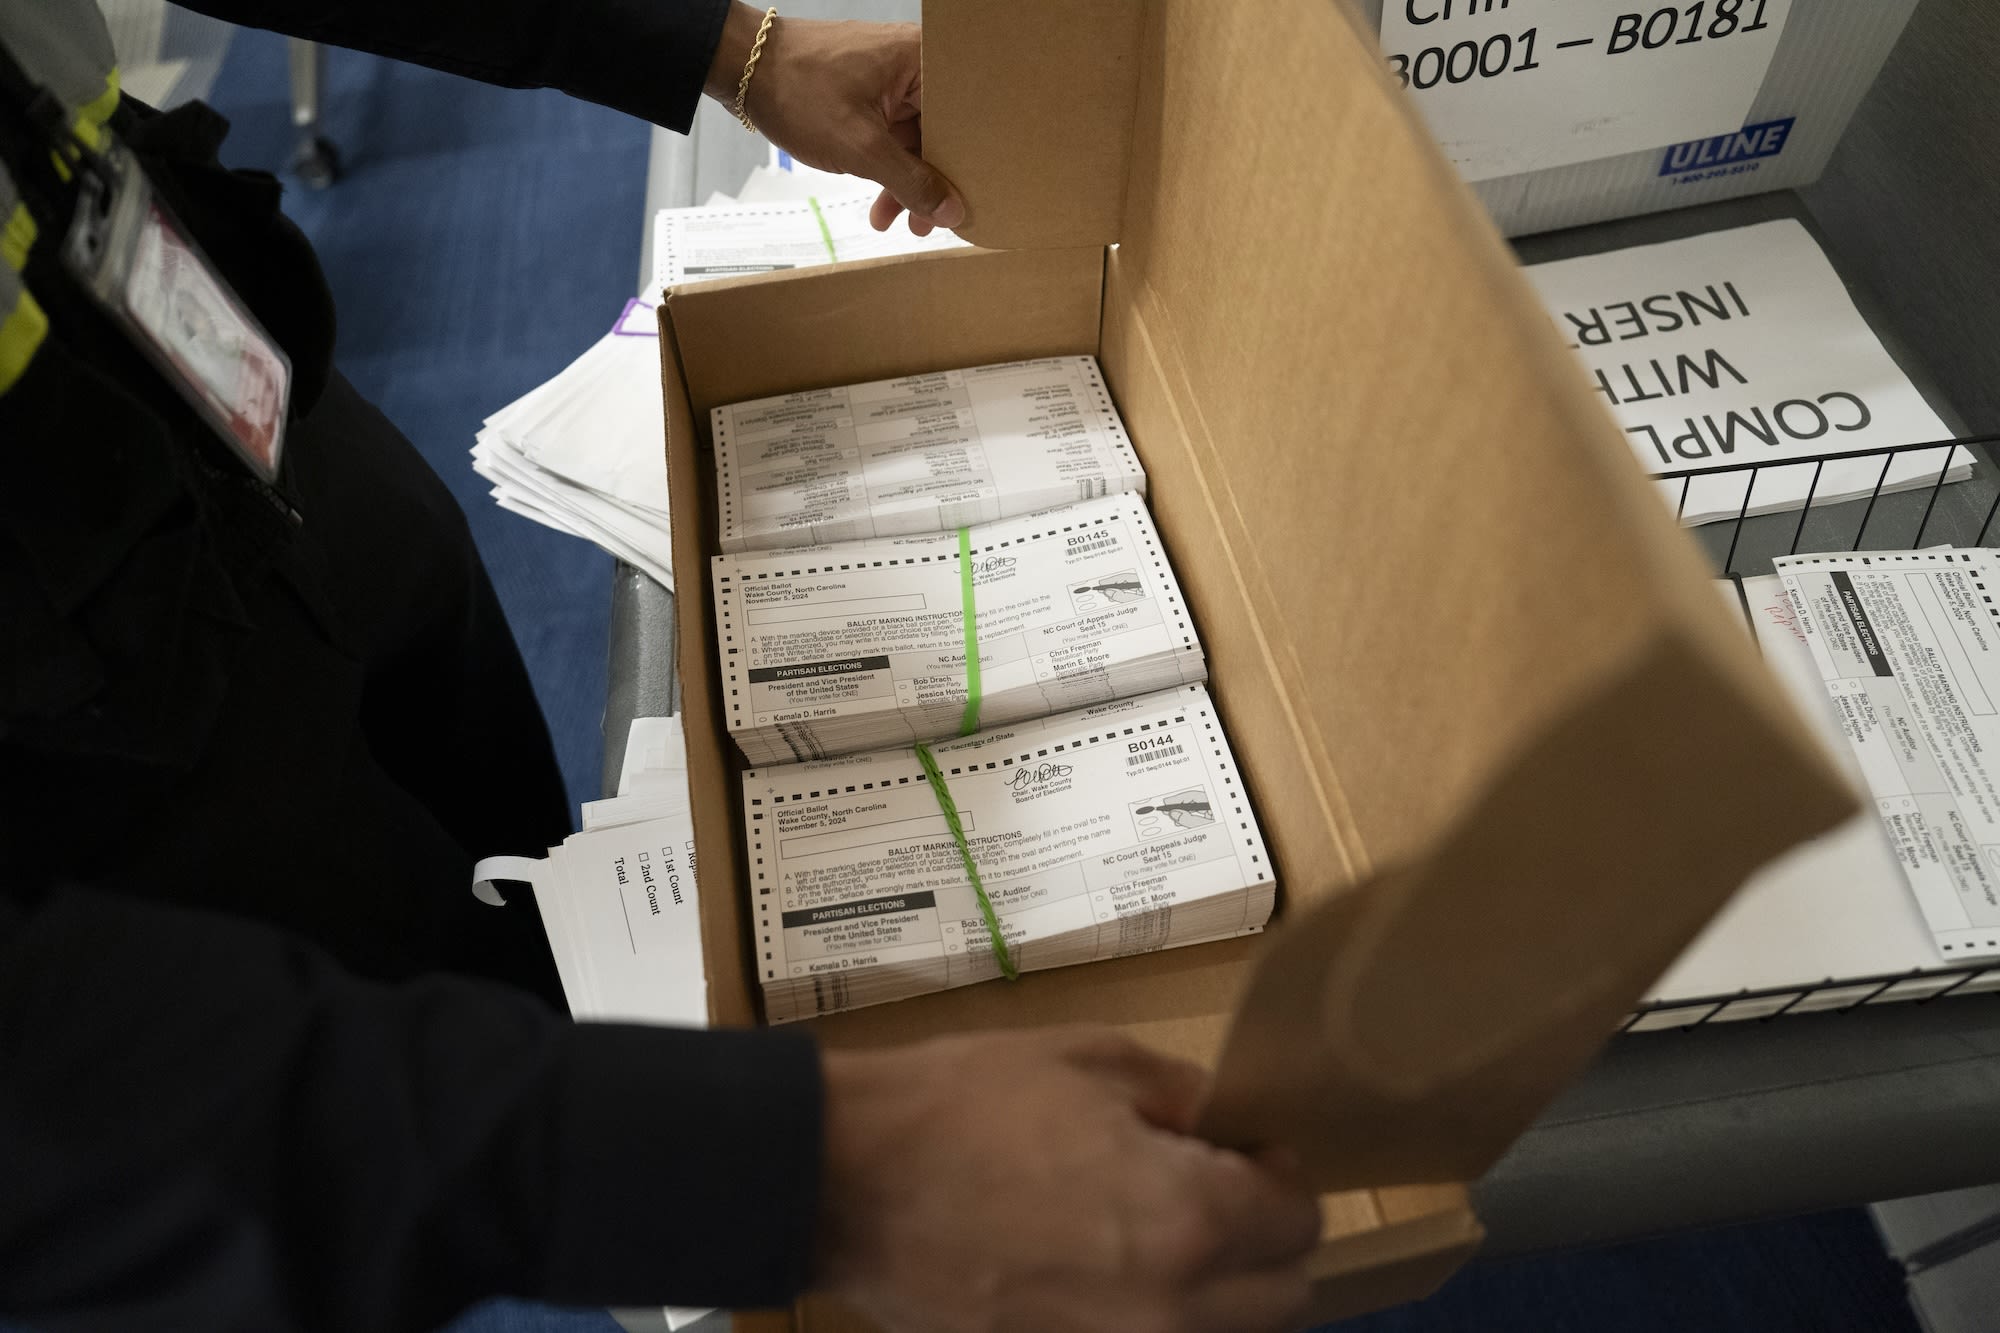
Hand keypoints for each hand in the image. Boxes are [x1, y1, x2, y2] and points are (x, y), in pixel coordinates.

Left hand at [704, 4, 964, 235]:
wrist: (743, 67)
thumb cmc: (799, 91)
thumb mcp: (860, 147)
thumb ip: (911, 183)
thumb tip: (951, 213)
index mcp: (924, 60)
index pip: (965, 118)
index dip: (968, 164)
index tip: (967, 203)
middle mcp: (915, 64)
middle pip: (942, 132)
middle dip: (932, 183)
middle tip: (929, 226)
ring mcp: (891, 79)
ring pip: (916, 140)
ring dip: (906, 183)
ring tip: (900, 225)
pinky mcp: (870, 92)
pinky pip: (892, 135)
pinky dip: (886, 169)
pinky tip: (881, 205)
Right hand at [815, 1027, 1320, 1332]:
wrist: (846, 1179)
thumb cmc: (966, 1105)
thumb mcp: (1092, 1062)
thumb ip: (1186, 1097)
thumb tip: (1231, 1128)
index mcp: (1189, 1222)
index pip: (1300, 1218)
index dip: (1278, 1171)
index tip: (1240, 1147)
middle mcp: (1171, 1311)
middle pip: (1285, 1296)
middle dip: (1265, 1238)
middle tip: (1211, 1187)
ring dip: (1221, 1288)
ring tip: (1157, 1229)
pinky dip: (1155, 1316)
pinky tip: (1105, 1268)